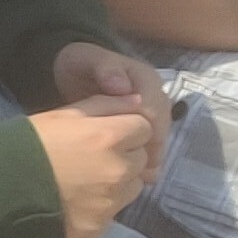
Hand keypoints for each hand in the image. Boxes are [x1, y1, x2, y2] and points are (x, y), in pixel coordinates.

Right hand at [28, 95, 154, 237]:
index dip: (127, 130)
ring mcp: (111, 203)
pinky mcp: (99, 227)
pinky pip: (112, 213)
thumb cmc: (28, 144)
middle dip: (125, 156)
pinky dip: (100, 207)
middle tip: (93, 158)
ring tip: (86, 182)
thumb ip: (105, 105)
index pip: (144, 129)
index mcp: (110, 137)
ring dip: (118, 182)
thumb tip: (138, 102)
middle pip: (141, 159)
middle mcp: (118, 170)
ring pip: (132, 187)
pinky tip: (76, 202)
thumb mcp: (63, 114)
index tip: (107, 134)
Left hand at [52, 40, 170, 181]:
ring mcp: (152, 110)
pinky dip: (147, 159)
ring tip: (141, 178)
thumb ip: (105, 68)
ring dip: (152, 157)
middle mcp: (155, 94)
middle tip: (140, 172)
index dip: (147, 130)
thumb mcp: (86, 59)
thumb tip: (122, 85)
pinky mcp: (145, 124)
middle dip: (152, 148)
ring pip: (159, 137)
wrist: (76, 72)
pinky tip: (140, 177)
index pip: (153, 108)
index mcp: (145, 78)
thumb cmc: (80, 65)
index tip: (133, 151)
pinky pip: (152, 143)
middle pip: (161, 126)